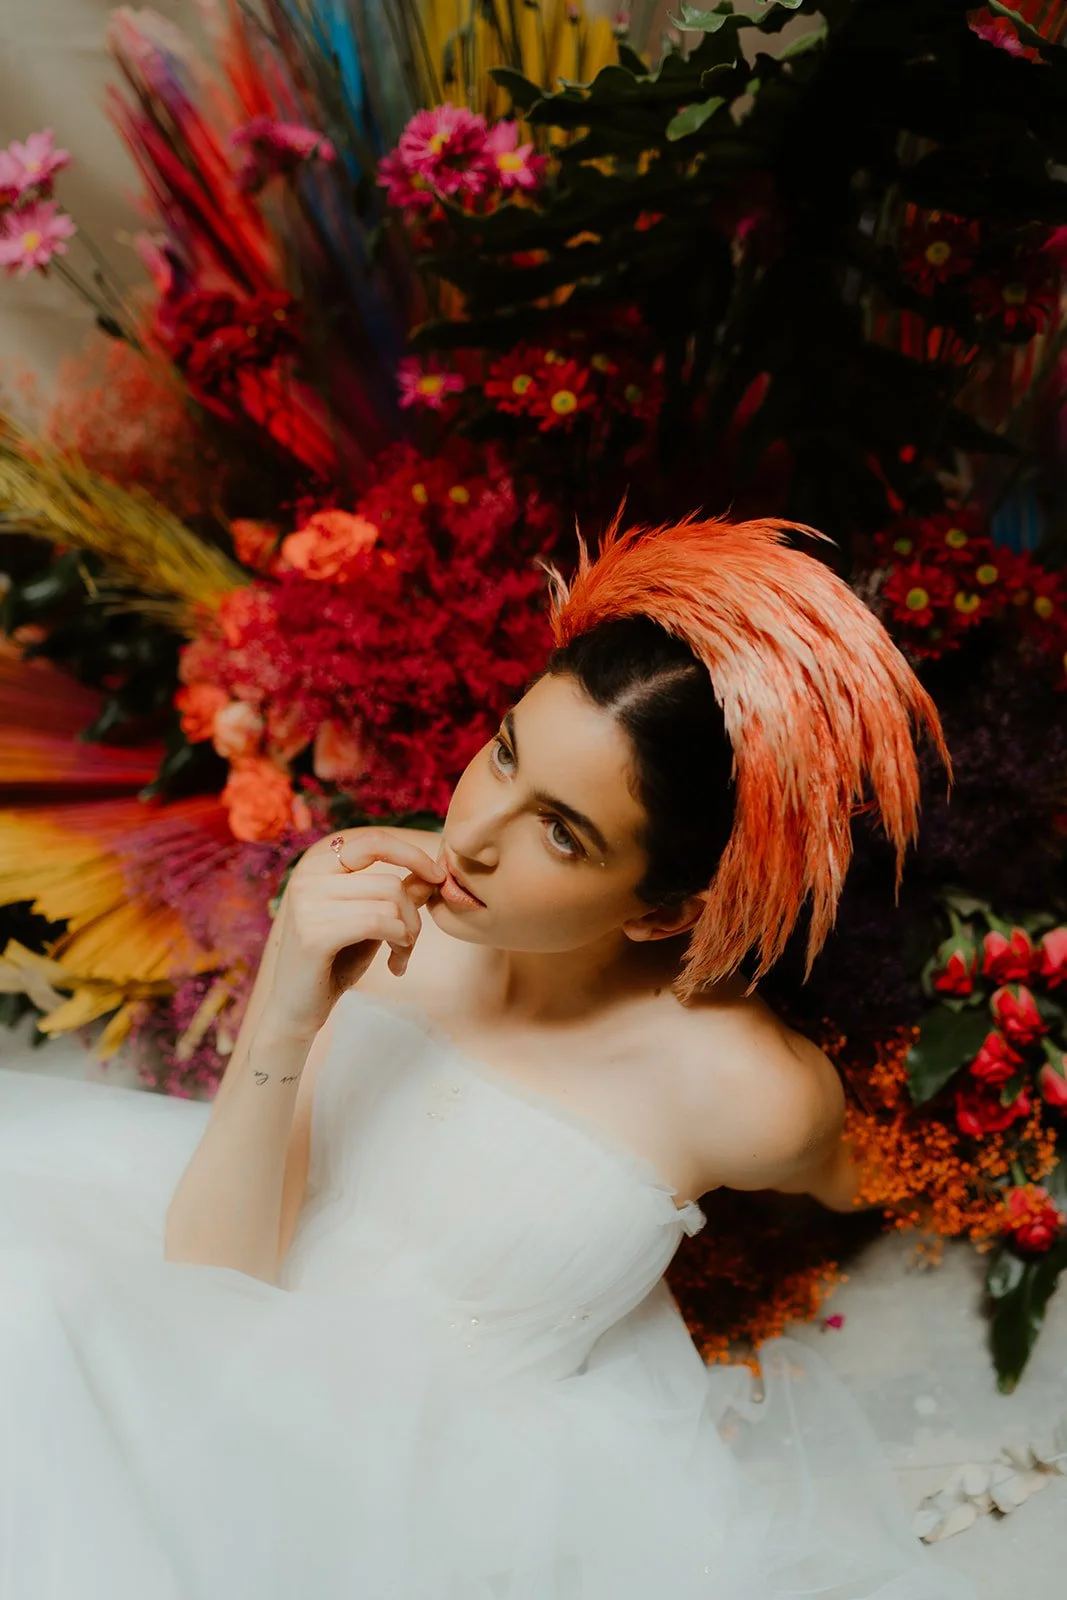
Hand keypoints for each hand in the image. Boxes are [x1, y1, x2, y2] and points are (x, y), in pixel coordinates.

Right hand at [264, 828, 444, 1038]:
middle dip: (412, 916)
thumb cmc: (335, 961)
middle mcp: (307, 878)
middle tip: (410, 943)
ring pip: (389, 904)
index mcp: (317, 867)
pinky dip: (399, 942)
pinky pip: (378, 923)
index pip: (373, 843)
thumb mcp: (370, 921)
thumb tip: (431, 873)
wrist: (297, 1008)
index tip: (437, 876)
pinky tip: (395, 964)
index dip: (412, 855)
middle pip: (390, 882)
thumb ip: (396, 895)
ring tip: (400, 955)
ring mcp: (307, 904)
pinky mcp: (313, 934)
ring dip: (408, 934)